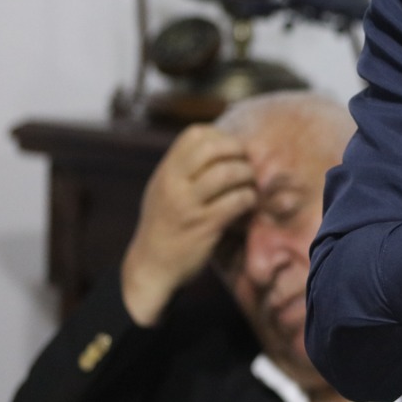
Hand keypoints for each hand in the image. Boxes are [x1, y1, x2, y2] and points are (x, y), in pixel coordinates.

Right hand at [120, 125, 256, 325]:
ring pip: (226, 173)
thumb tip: (219, 143)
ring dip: (246, 175)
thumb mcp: (164, 189)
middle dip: (237, 150)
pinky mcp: (204, 226)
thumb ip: (184, 168)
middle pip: (212, 148)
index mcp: (165, 172)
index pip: (194, 134)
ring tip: (250, 183)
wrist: (151, 267)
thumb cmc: (164, 225)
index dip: (220, 136)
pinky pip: (235, 201)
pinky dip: (248, 198)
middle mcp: (173, 184)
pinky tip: (248, 202)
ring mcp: (187, 205)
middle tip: (247, 162)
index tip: (231, 150)